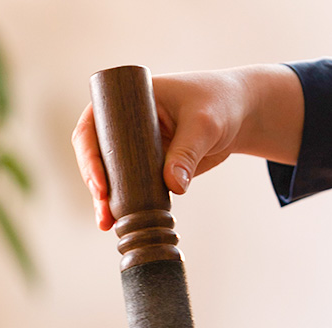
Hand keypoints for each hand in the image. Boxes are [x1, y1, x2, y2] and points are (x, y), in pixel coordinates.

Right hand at [72, 64, 303, 229]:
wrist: (241, 115)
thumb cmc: (220, 104)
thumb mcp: (203, 124)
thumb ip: (188, 152)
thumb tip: (174, 186)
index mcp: (125, 101)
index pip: (93, 127)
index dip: (90, 155)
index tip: (101, 183)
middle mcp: (124, 124)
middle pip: (98, 156)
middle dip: (96, 184)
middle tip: (104, 209)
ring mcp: (137, 147)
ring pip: (113, 175)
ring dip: (107, 200)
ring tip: (109, 224)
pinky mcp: (152, 167)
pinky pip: (134, 187)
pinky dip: (128, 204)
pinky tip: (122, 223)